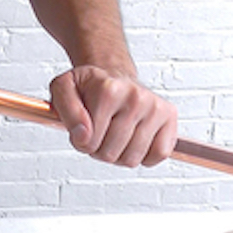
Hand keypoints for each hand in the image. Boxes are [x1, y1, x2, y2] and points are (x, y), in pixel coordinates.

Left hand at [50, 65, 176, 166]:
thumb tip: (83, 136)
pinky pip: (158, 155)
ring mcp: (155, 107)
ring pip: (132, 159)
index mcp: (108, 89)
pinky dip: (143, 155)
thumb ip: (66, 110)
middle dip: (98, 149)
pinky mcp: (169, 116)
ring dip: (118, 154)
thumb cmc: (89, 86)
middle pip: (110, 153)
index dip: (81, 141)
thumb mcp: (62, 88)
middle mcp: (135, 96)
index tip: (82, 127)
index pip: (89, 142)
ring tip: (113, 134)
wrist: (113, 74)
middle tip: (98, 130)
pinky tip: (133, 139)